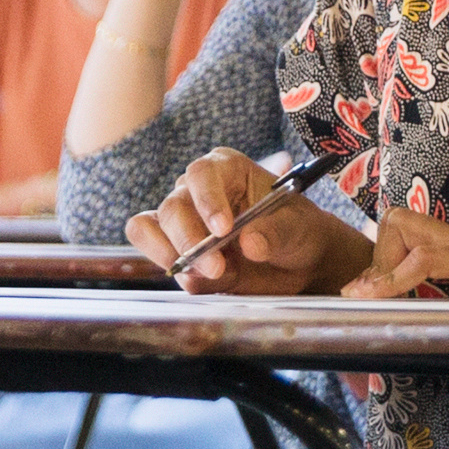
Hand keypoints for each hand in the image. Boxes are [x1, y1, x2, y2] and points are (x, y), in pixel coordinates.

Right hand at [132, 149, 367, 294]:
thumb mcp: (297, 230)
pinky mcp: (176, 246)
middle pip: (173, 207)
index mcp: (228, 170)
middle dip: (189, 240)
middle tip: (216, 267)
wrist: (297, 262)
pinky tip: (196, 278)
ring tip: (213, 274)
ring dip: (175, 255)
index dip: (207, 200)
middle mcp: (198, 190)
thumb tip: (249, 244)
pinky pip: (151, 247)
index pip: (202, 174)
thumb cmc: (297, 232)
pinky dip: (167, 264)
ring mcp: (183, 218)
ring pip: (153, 227)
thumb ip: (276, 234)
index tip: (223, 229)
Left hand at [339, 207, 448, 302]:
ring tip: (363, 296)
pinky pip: (427, 262)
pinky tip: (378, 295)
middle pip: (399, 223)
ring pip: (403, 234)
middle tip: (370, 294)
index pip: (418, 232)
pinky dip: (396, 279)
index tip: (377, 288)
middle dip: (376, 259)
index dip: (391, 256)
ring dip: (377, 267)